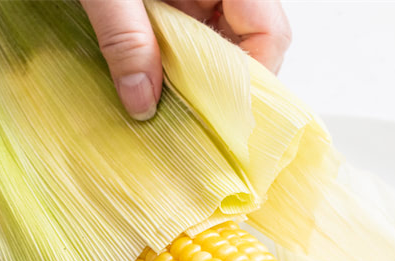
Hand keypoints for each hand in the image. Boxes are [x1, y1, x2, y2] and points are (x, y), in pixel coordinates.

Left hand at [80, 0, 291, 119]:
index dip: (253, 77)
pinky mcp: (176, 0)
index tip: (220, 113)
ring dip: (194, 77)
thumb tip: (141, 100)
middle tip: (186, 114)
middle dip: (220, 84)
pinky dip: (173, 62)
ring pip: (220, 46)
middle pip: (250, 45)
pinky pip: (190, 37)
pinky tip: (150, 78)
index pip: (270, 32)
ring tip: (163, 99)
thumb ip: (124, 36)